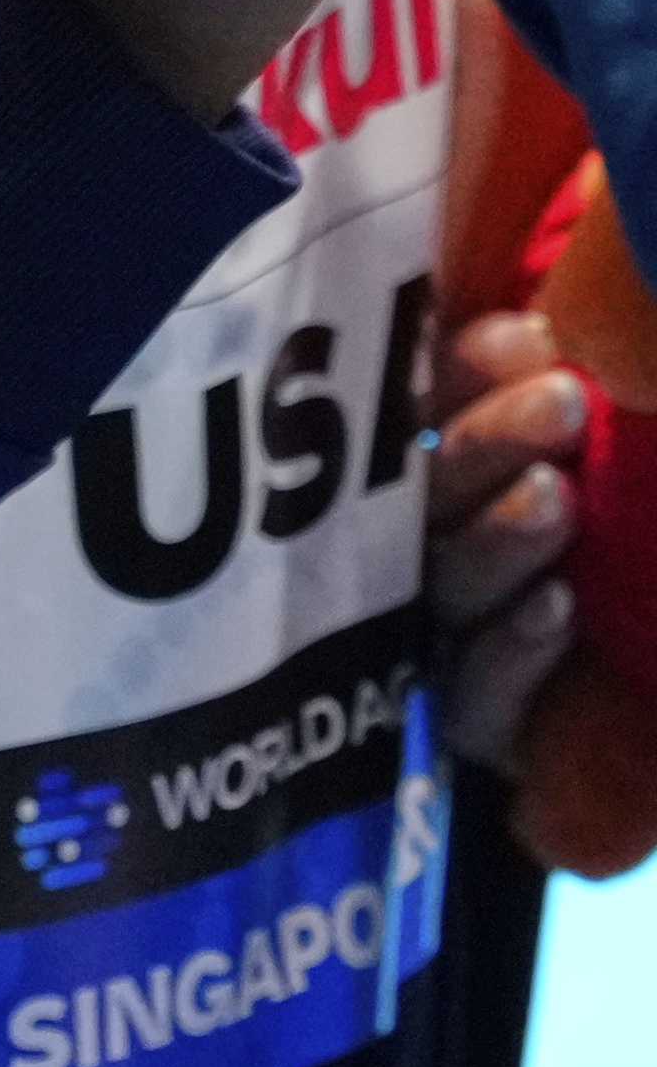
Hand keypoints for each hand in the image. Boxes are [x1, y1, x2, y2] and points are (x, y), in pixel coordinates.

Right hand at [436, 301, 591, 769]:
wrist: (649, 724)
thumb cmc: (637, 563)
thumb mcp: (612, 487)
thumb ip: (564, 402)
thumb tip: (561, 336)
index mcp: (467, 474)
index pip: (437, 407)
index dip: (466, 369)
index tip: (530, 341)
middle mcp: (446, 552)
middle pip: (432, 490)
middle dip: (490, 439)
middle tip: (565, 402)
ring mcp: (455, 640)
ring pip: (448, 580)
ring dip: (499, 534)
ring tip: (558, 499)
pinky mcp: (482, 730)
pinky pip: (480, 692)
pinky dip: (516, 647)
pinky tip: (560, 608)